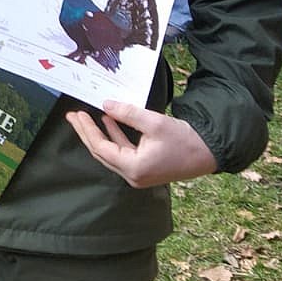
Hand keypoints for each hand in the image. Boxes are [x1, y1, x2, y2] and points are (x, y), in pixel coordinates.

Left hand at [64, 99, 217, 188]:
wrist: (208, 152)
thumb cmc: (184, 140)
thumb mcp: (154, 122)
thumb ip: (127, 113)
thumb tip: (105, 105)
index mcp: (133, 168)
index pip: (100, 148)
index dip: (86, 130)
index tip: (77, 114)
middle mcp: (133, 175)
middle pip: (101, 152)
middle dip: (86, 133)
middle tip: (73, 116)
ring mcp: (138, 174)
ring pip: (110, 153)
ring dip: (99, 134)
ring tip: (86, 116)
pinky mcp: (144, 168)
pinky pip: (122, 152)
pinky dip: (114, 137)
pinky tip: (109, 122)